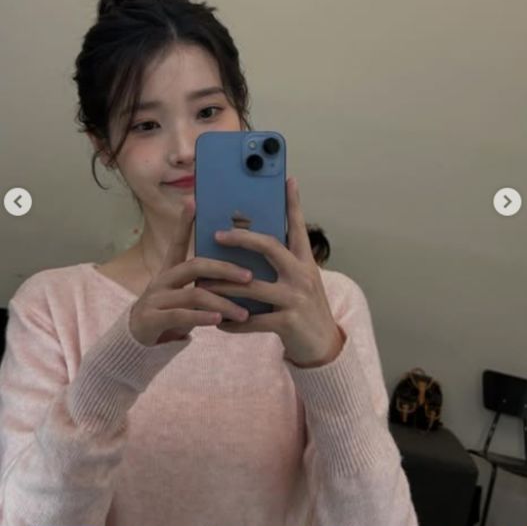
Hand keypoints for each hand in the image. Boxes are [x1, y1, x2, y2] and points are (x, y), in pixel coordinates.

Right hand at [128, 196, 253, 346]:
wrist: (135, 340)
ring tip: (243, 313)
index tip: (194, 200)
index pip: (178, 242)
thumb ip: (202, 284)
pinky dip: (202, 317)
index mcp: (170, 271)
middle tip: (249, 276)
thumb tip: (240, 273)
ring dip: (222, 302)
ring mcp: (155, 299)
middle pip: (195, 266)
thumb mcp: (182, 295)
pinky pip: (182, 316)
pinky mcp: (152, 319)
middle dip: (224, 269)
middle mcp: (162, 280)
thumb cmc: (168, 313)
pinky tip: (219, 320)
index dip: (184, 222)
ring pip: (193, 294)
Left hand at [213, 176, 344, 367]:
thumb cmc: (305, 310)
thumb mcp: (301, 282)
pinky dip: (233, 322)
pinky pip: (253, 320)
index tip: (288, 179)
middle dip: (242, 238)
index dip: (293, 203)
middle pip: (270, 247)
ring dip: (223, 286)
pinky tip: (218, 322)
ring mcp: (296, 298)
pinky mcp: (288, 322)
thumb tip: (253, 246)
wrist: (324, 346)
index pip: (298, 227)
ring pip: (252, 286)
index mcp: (305, 262)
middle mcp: (302, 275)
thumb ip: (283, 264)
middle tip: (217, 234)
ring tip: (202, 284)